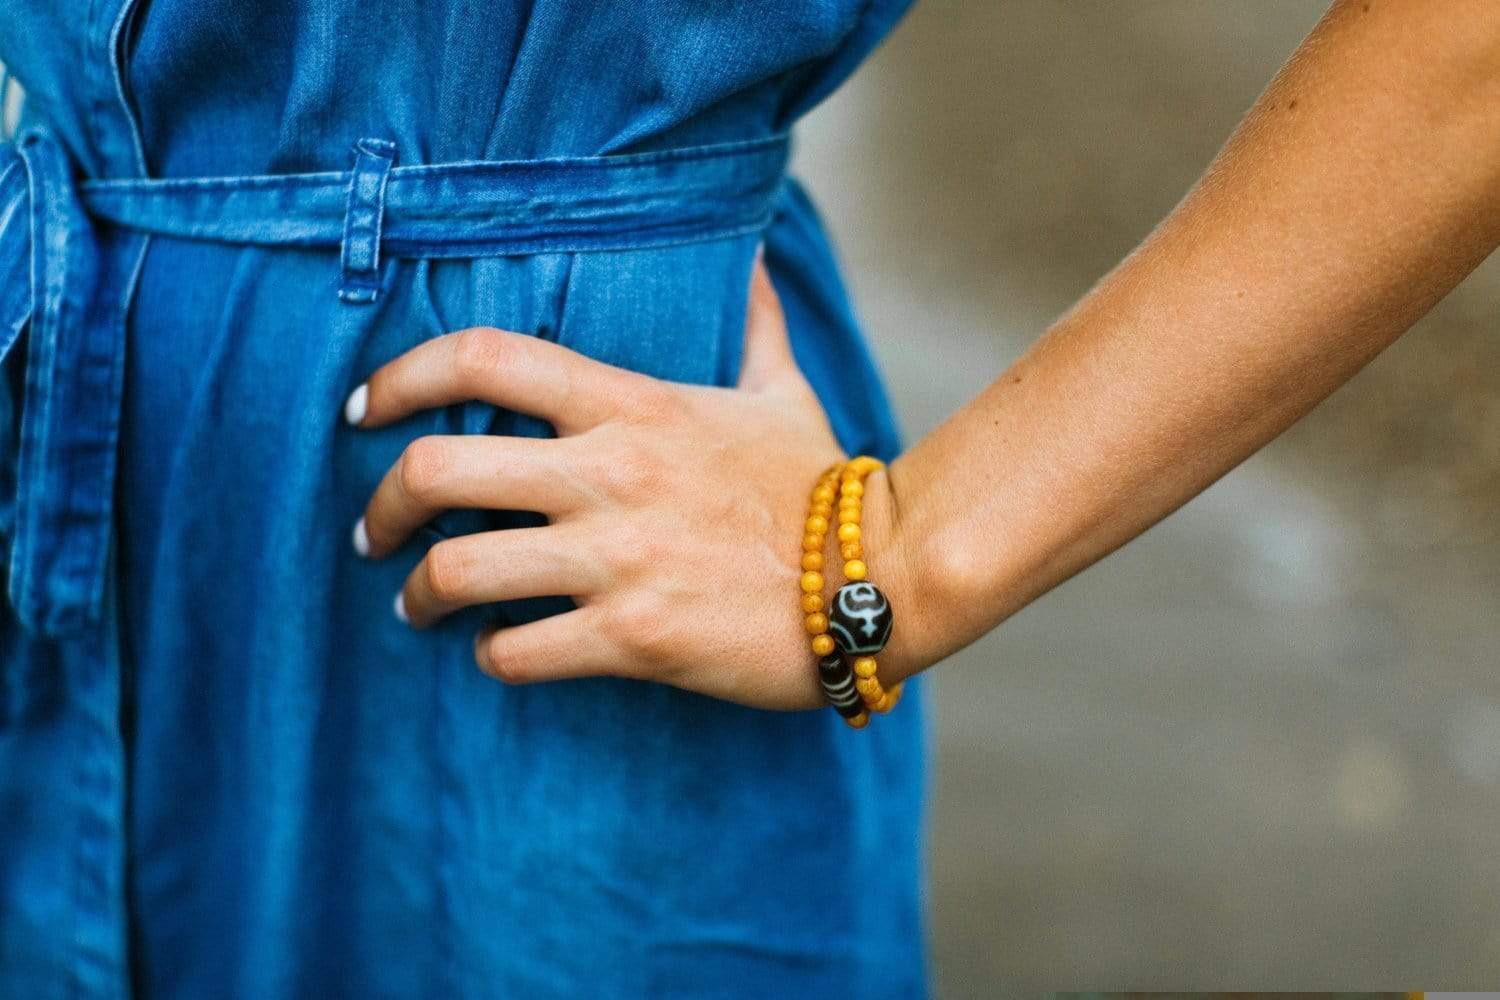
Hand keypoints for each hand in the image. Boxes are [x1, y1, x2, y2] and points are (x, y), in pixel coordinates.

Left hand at [347, 261, 916, 709]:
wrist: (879, 581)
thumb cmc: (818, 487)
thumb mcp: (780, 390)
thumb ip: (752, 319)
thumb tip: (752, 253)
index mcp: (634, 406)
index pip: (486, 357)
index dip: (402, 374)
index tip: (364, 409)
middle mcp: (612, 474)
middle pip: (440, 471)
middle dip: (383, 504)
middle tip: (372, 530)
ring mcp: (620, 558)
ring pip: (462, 572)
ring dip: (421, 594)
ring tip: (418, 606)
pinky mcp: (635, 637)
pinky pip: (518, 652)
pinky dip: (492, 656)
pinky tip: (500, 652)